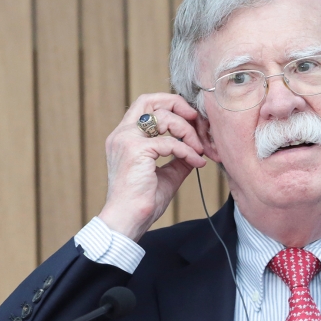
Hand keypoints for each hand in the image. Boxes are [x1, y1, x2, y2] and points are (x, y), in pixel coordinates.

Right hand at [98, 93, 206, 240]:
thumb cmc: (143, 202)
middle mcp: (122, 134)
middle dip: (177, 105)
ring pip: (164, 118)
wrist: (128, 220)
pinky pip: (170, 143)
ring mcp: (126, 140)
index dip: (170, 106)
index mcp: (124, 137)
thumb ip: (178, 158)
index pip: (145, 105)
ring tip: (199, 149)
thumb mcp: (166, 174)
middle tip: (197, 121)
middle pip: (150, 100)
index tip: (191, 120)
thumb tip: (196, 150)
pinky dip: (188, 151)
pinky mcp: (136, 150)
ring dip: (187, 131)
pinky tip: (196, 162)